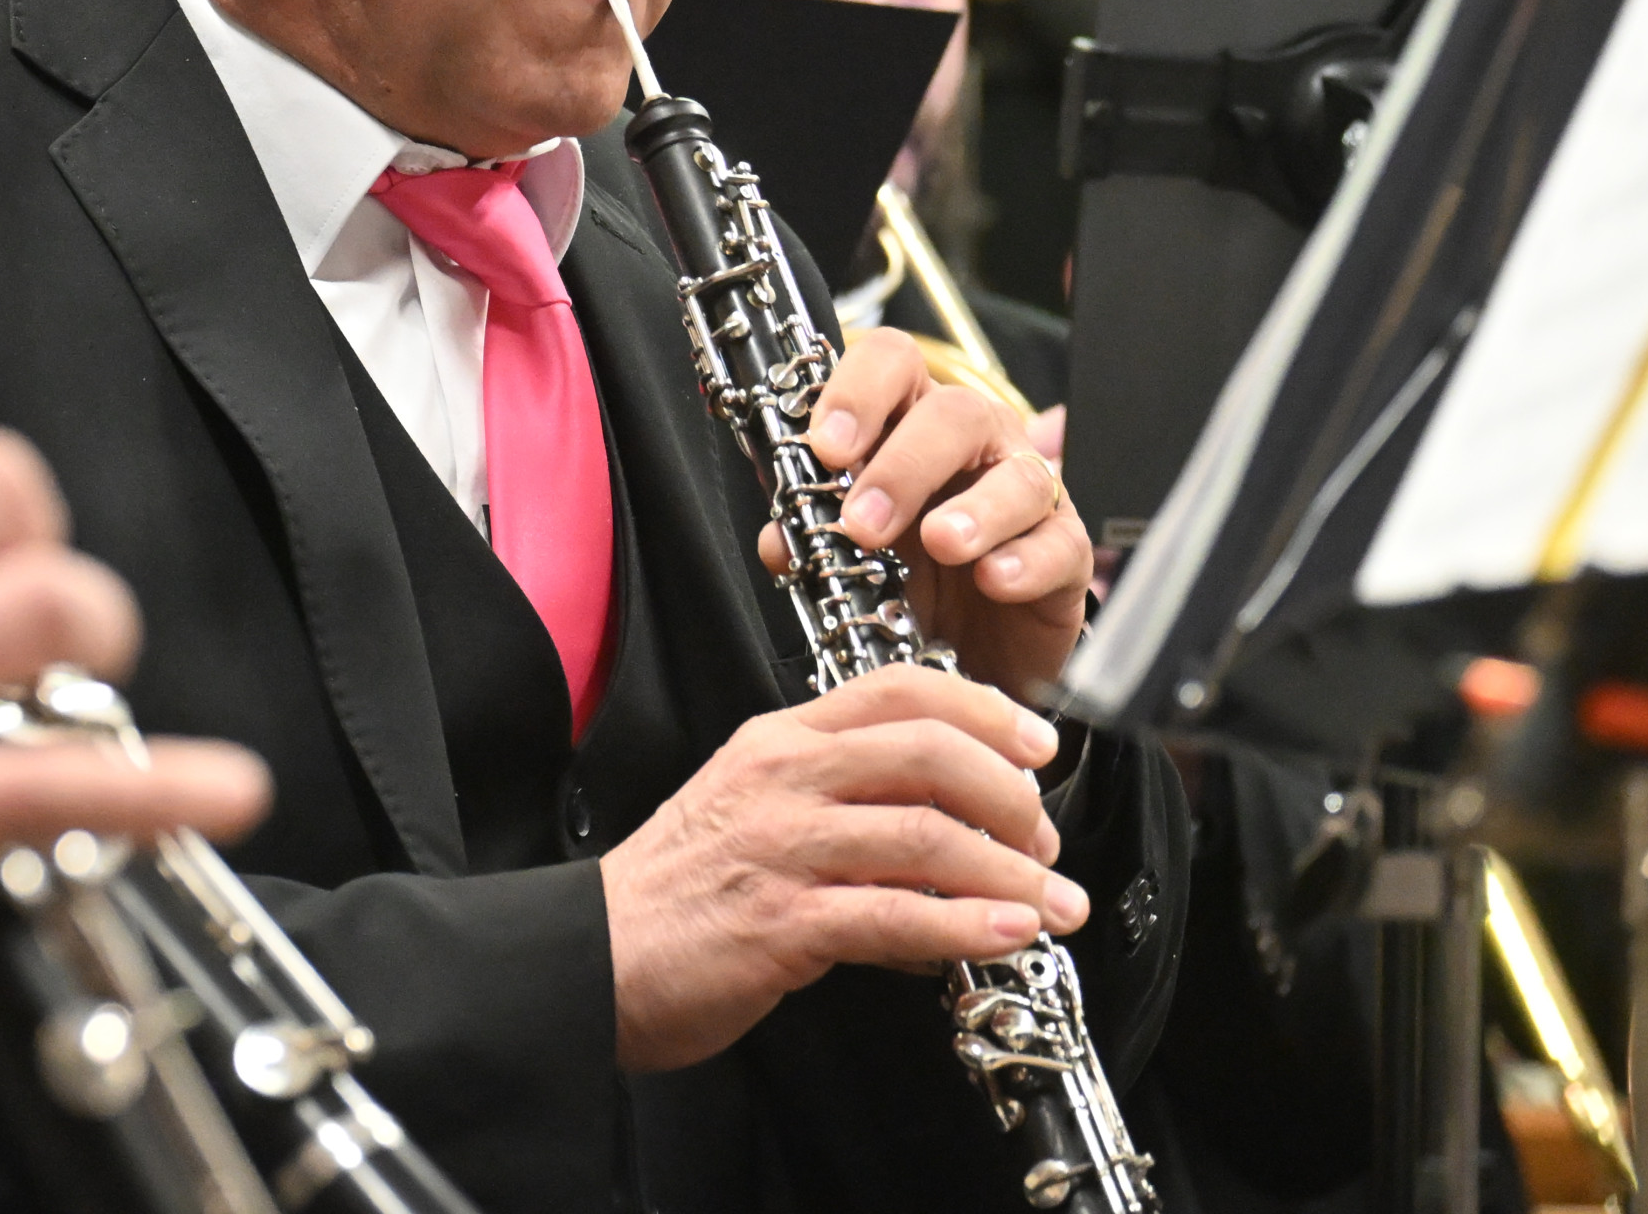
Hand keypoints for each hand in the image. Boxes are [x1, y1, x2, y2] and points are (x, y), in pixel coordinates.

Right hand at [599, 667, 1083, 1071]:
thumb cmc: (675, 893)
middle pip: (928, 752)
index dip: (985, 711)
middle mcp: (783, 779)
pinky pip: (896, 915)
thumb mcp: (752, 811)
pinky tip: (1007, 936)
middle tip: (1045, 840)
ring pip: (927, 835)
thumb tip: (942, 835)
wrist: (593, 956)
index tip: (1037, 746)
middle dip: (1011, 795)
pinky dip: (966, 926)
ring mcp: (782, 847)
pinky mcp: (782, 922)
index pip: (898, 690)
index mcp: (779, 741)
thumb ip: (840, 805)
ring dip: (1011, 873)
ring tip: (1053, 905)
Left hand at [780, 328, 1091, 699]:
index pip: (892, 364)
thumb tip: (779, 538)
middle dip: (903, 466)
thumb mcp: (851, 549)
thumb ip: (813, 531)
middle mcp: (974, 444)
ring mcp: (1027, 493)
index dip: (858, 391)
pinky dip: (1025, 561)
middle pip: (956, 413)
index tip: (826, 445)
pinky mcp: (1063, 550)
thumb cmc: (909, 575)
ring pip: (1018, 474)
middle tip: (864, 522)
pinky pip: (1058, 543)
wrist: (968, 649)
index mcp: (909, 421)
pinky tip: (994, 580)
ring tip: (940, 544)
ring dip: (975, 510)